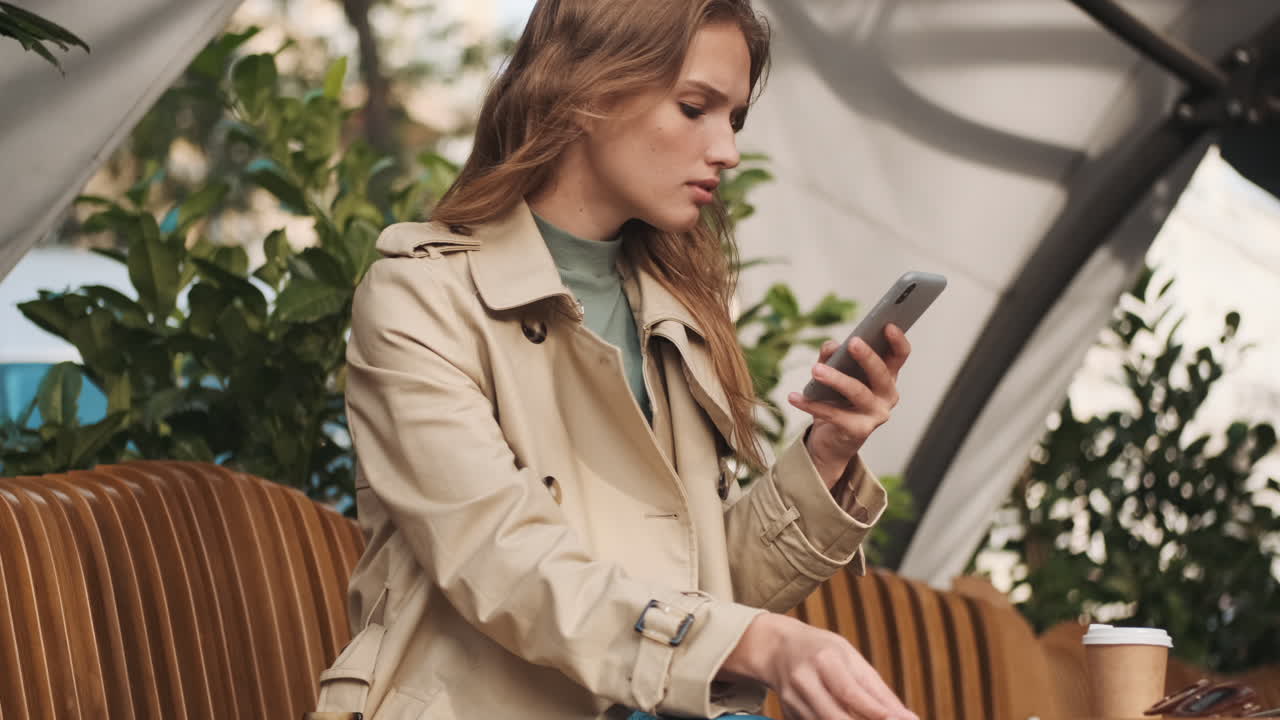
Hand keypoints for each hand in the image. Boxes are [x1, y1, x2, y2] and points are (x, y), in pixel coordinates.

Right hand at [720, 613, 917, 719]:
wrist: (776, 648)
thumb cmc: (822, 650)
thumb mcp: (851, 658)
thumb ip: (878, 690)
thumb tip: (909, 718)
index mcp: (823, 659)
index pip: (849, 691)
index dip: (874, 711)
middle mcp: (804, 680)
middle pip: (834, 716)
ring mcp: (792, 700)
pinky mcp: (789, 714)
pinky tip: (847, 718)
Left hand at [787, 325, 910, 487]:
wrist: (832, 440)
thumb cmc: (837, 400)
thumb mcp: (835, 374)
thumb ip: (834, 356)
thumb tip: (831, 346)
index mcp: (886, 377)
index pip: (899, 356)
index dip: (898, 340)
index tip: (887, 325)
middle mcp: (887, 396)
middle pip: (881, 373)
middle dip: (867, 357)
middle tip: (852, 342)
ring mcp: (876, 415)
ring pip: (858, 392)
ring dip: (836, 379)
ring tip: (816, 369)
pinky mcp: (858, 431)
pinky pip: (834, 415)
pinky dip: (811, 405)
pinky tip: (794, 396)